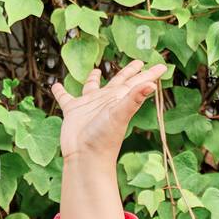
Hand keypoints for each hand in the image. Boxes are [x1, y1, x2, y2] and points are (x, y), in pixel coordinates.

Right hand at [50, 55, 168, 164]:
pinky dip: (60, 91)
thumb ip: (135, 98)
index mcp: (119, 99)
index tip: (163, 66)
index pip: (137, 83)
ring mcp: (89, 106)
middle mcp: (105, 100)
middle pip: (119, 81)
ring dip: (93, 78)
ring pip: (92, 87)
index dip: (149, 74)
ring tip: (95, 70)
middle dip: (128, 72)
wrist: (85, 156)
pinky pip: (65, 97)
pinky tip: (56, 85)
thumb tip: (153, 84)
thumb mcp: (120, 114)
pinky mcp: (72, 111)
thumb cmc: (104, 138)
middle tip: (137, 62)